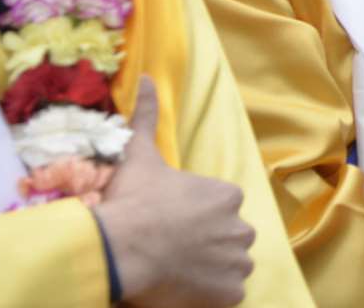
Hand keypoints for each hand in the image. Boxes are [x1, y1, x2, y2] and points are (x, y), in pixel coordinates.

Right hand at [92, 78, 255, 306]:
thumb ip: (148, 116)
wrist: (121, 248)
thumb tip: (146, 77)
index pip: (221, 207)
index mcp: (227, 195)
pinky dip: (210, 295)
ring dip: (210, 269)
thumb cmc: (132, 202)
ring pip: (230, 266)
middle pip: (228, 237)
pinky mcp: (230, 293)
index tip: (169, 222)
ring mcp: (237, 262)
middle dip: (207, 244)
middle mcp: (241, 227)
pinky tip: (183, 289)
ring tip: (175, 270)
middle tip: (170, 250)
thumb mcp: (140, 154)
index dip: (194, 217)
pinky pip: (226, 295)